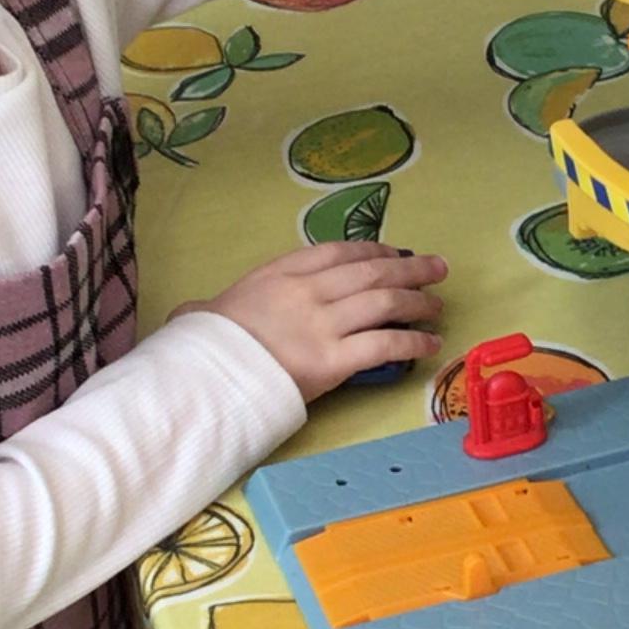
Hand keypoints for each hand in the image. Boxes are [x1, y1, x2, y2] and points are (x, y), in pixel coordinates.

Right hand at [191, 242, 446, 401]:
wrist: (203, 377)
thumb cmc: (203, 346)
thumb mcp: (206, 310)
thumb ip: (211, 306)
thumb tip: (190, 313)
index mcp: (280, 273)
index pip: (338, 251)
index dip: (373, 250)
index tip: (395, 254)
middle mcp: (308, 291)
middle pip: (371, 272)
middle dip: (410, 269)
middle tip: (437, 269)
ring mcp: (323, 324)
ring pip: (385, 303)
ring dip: (418, 302)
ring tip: (438, 305)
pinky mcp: (334, 360)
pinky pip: (384, 345)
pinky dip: (413, 341)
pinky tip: (430, 343)